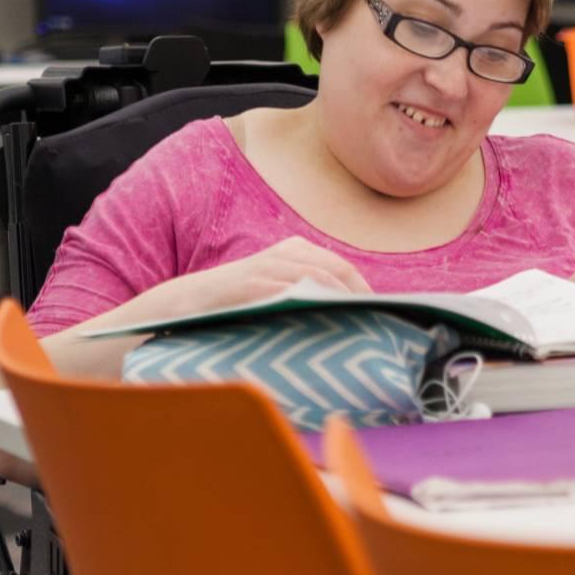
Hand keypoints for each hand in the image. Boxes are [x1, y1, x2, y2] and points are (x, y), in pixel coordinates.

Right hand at [159, 236, 371, 314]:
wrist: (188, 303)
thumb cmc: (240, 304)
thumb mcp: (278, 293)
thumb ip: (308, 298)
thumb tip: (350, 320)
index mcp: (296, 251)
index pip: (343, 267)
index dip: (365, 289)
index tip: (386, 312)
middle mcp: (286, 253)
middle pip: (338, 269)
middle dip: (362, 294)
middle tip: (383, 320)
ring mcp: (269, 265)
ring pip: (319, 277)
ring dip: (344, 299)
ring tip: (365, 323)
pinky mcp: (253, 282)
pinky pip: (291, 290)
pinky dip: (314, 303)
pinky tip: (329, 321)